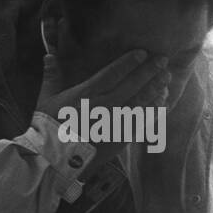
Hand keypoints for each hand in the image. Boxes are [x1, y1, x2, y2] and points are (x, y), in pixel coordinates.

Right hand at [36, 46, 170, 165]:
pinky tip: (163, 102)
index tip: (143, 53)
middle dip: (149, 71)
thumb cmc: (49, 128)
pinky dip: (154, 110)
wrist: (56, 159)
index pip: (113, 73)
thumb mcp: (46, 99)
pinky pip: (142, 121)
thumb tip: (49, 54)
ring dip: (155, 88)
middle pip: (132, 85)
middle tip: (163, 60)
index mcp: (87, 94)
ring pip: (141, 102)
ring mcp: (116, 122)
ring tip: (166, 77)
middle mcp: (105, 106)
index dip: (129, 62)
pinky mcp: (122, 137)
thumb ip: (51, 76)